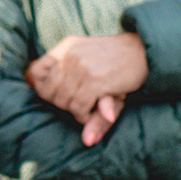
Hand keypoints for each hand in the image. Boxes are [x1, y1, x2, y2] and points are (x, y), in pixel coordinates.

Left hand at [25, 34, 149, 121]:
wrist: (144, 53)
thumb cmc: (116, 65)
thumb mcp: (94, 73)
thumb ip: (74, 92)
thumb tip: (75, 131)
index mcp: (66, 47)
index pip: (36, 71)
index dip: (41, 88)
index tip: (55, 97)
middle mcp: (71, 55)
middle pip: (47, 90)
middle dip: (61, 104)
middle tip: (78, 105)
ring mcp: (82, 67)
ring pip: (62, 101)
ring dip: (74, 112)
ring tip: (88, 109)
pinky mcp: (95, 80)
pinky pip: (77, 107)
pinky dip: (84, 116)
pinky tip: (94, 113)